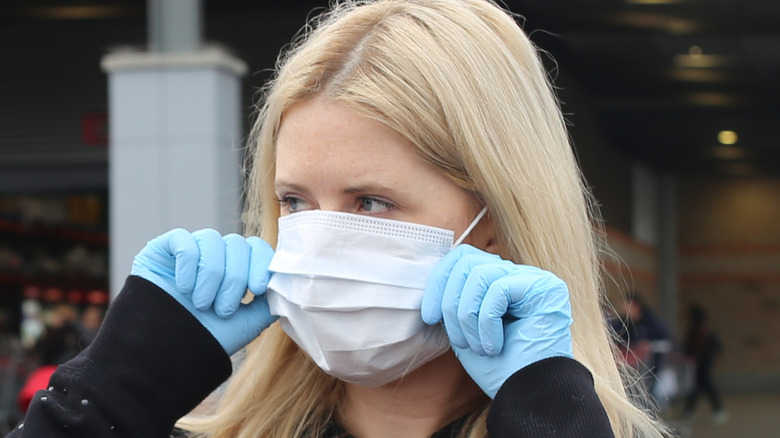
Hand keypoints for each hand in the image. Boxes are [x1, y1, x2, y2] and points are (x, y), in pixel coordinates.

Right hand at [131, 228, 276, 354]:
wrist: (164, 355)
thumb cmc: (206, 340)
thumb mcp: (248, 322)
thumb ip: (269, 300)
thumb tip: (285, 282)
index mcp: (236, 268)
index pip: (257, 247)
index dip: (261, 263)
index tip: (259, 289)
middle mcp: (215, 256)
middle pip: (236, 243)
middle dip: (234, 277)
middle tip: (223, 308)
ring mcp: (189, 251)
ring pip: (212, 239)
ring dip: (211, 274)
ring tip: (201, 303)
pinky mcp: (163, 249)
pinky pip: (183, 240)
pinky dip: (188, 264)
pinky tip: (184, 287)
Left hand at [421, 244, 572, 397]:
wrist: (528, 397)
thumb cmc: (499, 369)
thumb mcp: (464, 330)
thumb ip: (454, 301)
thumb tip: (431, 282)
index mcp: (499, 281)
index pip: (462, 258)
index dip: (440, 282)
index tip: (430, 316)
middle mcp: (519, 275)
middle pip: (468, 261)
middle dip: (452, 303)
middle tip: (458, 340)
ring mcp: (534, 278)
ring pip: (481, 274)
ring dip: (469, 317)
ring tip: (478, 346)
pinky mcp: (545, 286)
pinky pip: (498, 289)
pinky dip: (487, 321)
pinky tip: (495, 345)